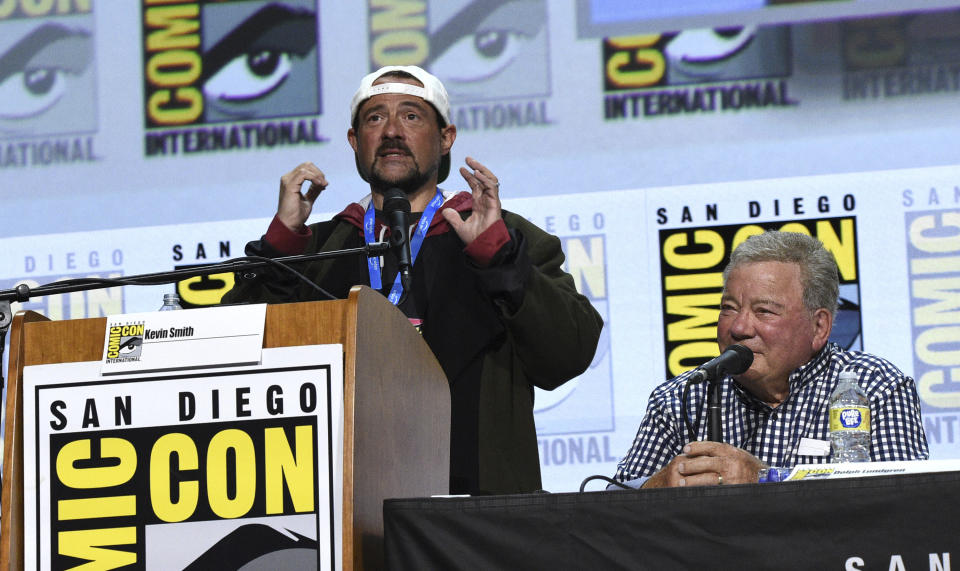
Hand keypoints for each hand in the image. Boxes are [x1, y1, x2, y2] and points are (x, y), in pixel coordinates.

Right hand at [277, 162, 326, 230]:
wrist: (290, 225)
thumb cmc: (297, 214)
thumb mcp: (309, 199)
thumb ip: (314, 190)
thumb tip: (324, 182)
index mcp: (291, 181)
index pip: (306, 169)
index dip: (317, 174)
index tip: (324, 185)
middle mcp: (287, 178)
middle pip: (306, 165)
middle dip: (319, 173)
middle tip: (324, 184)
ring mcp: (287, 181)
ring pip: (306, 168)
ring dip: (318, 175)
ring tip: (323, 185)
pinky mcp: (289, 185)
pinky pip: (304, 174)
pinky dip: (314, 178)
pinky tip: (319, 184)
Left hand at [442, 156, 501, 244]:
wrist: (483, 246)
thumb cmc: (475, 239)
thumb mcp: (459, 227)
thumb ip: (453, 218)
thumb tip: (445, 210)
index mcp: (479, 204)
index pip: (475, 186)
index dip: (469, 176)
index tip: (461, 168)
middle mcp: (486, 200)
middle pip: (482, 180)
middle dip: (476, 168)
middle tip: (468, 159)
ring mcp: (491, 201)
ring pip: (489, 180)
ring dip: (481, 170)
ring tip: (472, 163)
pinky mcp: (494, 203)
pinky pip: (492, 187)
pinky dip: (485, 179)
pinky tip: (477, 174)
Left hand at [643, 441, 765, 487]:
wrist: (768, 482)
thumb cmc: (753, 468)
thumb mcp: (740, 454)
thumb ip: (724, 453)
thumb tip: (703, 452)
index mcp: (732, 452)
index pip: (710, 447)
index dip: (696, 447)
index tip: (686, 449)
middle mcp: (730, 464)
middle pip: (704, 462)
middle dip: (690, 465)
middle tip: (679, 466)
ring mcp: (731, 478)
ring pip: (707, 479)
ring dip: (692, 481)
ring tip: (681, 482)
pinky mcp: (731, 490)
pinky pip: (714, 491)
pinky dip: (703, 492)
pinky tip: (694, 493)